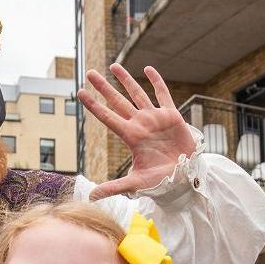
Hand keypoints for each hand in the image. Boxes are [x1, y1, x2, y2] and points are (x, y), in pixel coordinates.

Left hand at [77, 63, 195, 200]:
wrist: (184, 177)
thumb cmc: (160, 181)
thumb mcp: (135, 183)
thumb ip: (113, 187)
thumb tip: (90, 198)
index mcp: (130, 137)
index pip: (107, 117)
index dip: (94, 105)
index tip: (80, 92)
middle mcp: (140, 124)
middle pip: (117, 101)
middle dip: (104, 87)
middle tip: (90, 73)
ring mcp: (154, 118)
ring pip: (137, 94)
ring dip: (126, 80)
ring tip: (113, 66)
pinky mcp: (171, 116)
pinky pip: (163, 95)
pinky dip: (156, 82)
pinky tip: (148, 69)